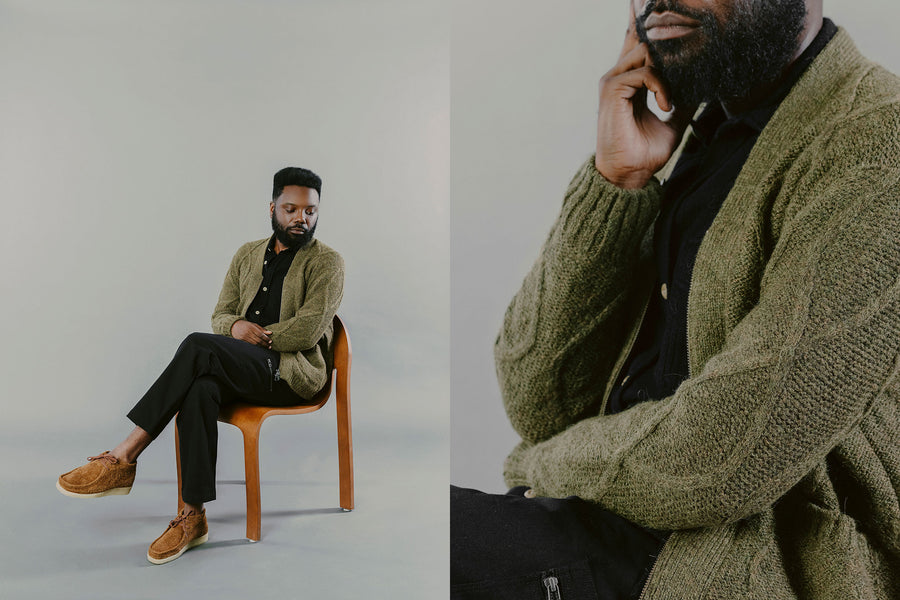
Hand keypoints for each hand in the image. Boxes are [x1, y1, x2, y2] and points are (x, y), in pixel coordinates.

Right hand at [230, 320, 272, 348]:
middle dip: (264, 344)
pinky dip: (255, 347)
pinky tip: (259, 348)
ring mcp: (244, 337)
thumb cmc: (245, 325)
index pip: (260, 334)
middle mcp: (247, 332)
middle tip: (269, 346)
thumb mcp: (254, 325)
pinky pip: (249, 345)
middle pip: (258, 340)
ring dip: (261, 346)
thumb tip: (270, 333)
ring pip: (254, 343)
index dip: (266, 338)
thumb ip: (262, 329)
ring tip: (265, 348)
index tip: (270, 341)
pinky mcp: (241, 341)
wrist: (234, 325)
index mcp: (251, 327)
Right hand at [595, 5, 694, 188]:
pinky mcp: (613, 90)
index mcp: (629, 81)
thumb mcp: (673, 121)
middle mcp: (618, 76)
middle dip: (668, 33)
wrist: (628, 175)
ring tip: (676, 92)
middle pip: (642, 37)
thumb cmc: (644, 154)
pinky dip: (661, 85)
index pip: (638, 43)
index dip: (648, 23)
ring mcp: (613, 81)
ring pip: (646, 52)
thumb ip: (684, 100)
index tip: (659, 6)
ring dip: (670, 68)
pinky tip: (667, 104)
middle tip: (693, 32)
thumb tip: (704, 85)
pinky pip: (644, 72)